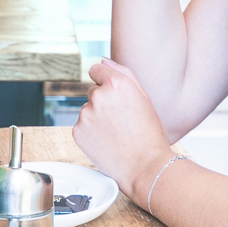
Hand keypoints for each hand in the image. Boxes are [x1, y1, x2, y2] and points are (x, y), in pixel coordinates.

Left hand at [71, 59, 174, 205]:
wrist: (146, 167)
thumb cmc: (149, 134)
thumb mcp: (144, 98)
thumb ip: (123, 73)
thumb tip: (102, 60)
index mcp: (117, 83)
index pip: (97, 69)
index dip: (105, 81)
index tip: (113, 94)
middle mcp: (99, 95)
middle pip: (93, 91)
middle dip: (104, 102)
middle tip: (122, 121)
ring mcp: (86, 114)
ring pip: (88, 110)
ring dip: (97, 118)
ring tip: (117, 134)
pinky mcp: (78, 131)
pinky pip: (82, 126)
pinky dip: (91, 133)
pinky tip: (107, 141)